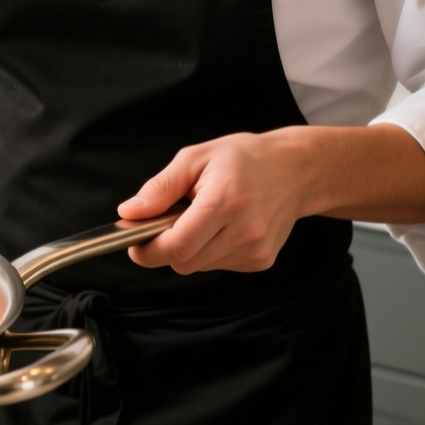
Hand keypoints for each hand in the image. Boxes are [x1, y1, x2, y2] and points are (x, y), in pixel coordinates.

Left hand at [118, 126, 424, 274]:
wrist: (296, 170)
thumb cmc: (243, 159)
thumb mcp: (195, 158)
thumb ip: (160, 188)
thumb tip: (129, 212)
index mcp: (224, 202)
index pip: (176, 246)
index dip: (147, 250)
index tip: (135, 240)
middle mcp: (243, 231)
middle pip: (183, 262)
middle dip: (166, 246)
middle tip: (170, 219)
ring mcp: (255, 249)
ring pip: (198, 266)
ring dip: (190, 248)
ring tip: (204, 217)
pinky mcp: (261, 260)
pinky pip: (217, 265)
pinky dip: (209, 251)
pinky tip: (223, 227)